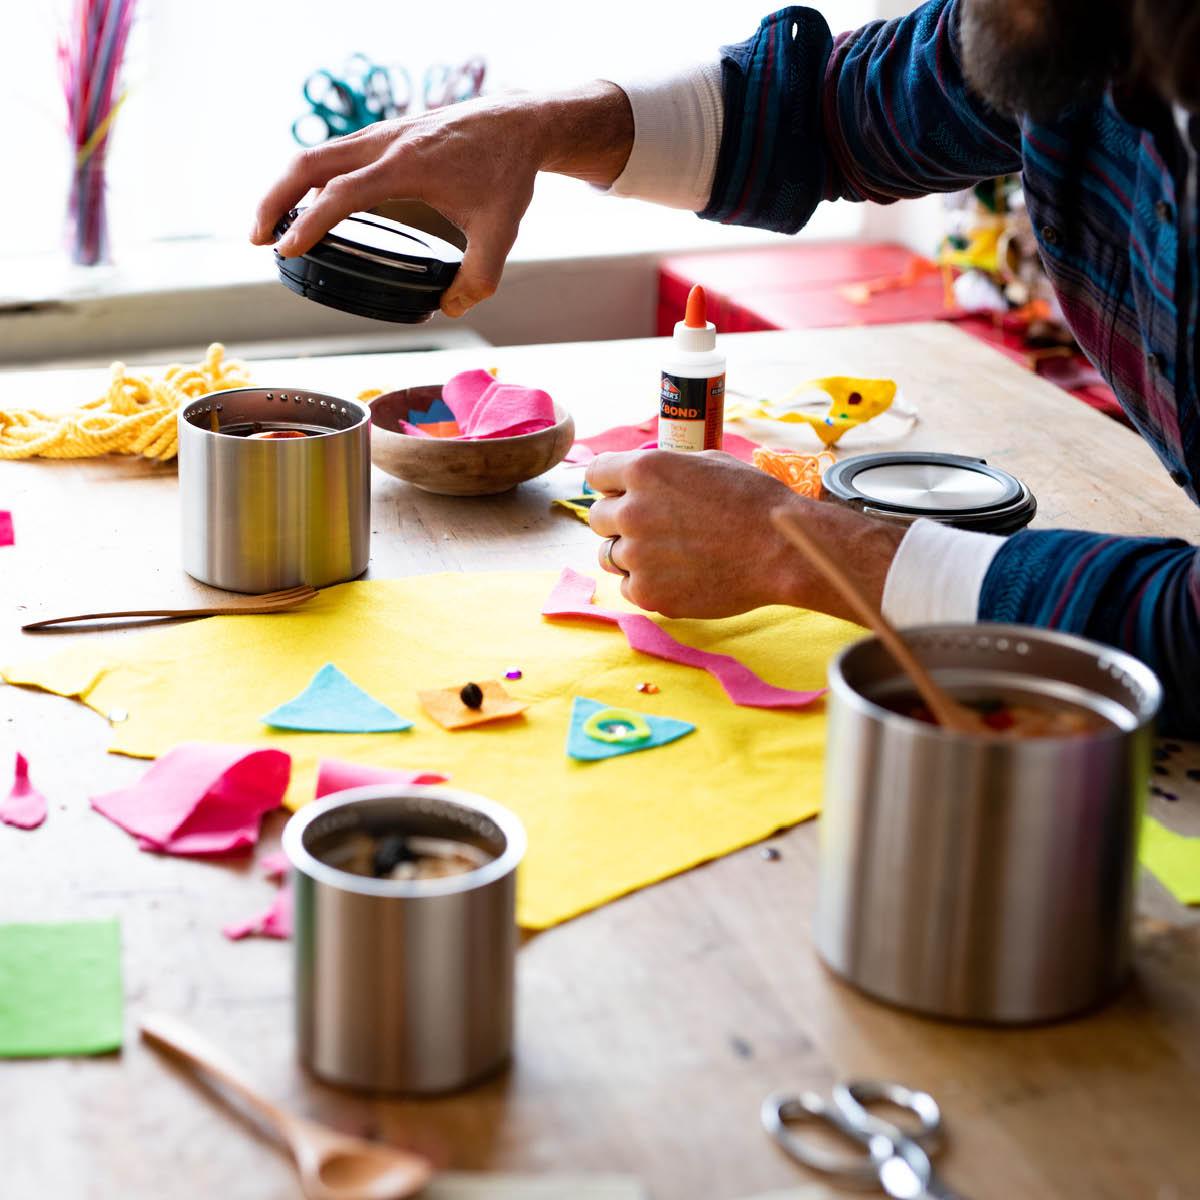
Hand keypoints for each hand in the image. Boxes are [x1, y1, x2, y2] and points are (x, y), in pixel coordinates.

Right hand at [251, 83, 632, 318]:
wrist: (518, 122)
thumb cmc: (508, 172)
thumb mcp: (502, 232)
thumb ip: (479, 278)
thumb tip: (450, 308)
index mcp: (407, 165)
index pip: (341, 193)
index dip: (309, 222)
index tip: (286, 248)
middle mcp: (386, 143)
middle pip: (309, 162)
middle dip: (275, 198)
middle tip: (256, 238)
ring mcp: (382, 134)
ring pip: (317, 153)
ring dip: (286, 185)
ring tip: (271, 225)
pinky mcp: (385, 134)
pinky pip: (334, 152)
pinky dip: (309, 175)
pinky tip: (306, 202)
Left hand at [584, 450, 905, 620]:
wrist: (782, 550)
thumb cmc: (754, 502)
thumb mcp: (708, 463)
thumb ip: (666, 471)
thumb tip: (646, 479)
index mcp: (644, 470)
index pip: (595, 475)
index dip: (610, 485)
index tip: (622, 494)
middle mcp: (632, 511)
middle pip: (597, 517)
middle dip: (618, 521)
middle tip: (652, 528)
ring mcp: (636, 556)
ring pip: (608, 555)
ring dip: (629, 554)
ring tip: (667, 555)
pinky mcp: (648, 593)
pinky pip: (628, 587)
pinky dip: (646, 584)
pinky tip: (677, 576)